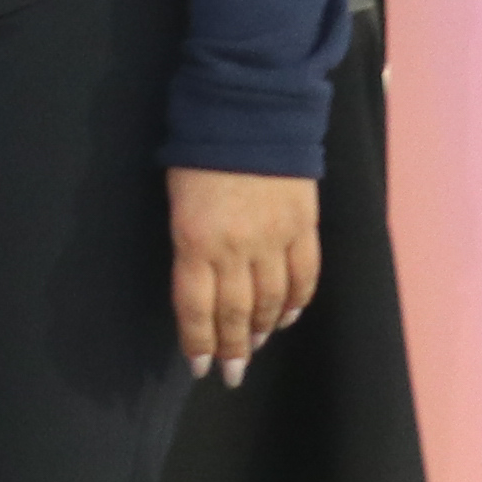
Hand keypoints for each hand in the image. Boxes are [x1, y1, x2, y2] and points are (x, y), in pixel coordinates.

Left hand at [170, 168, 321, 386]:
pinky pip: (304, 275)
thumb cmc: (199, 149)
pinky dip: (297, 301)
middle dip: (233, 348)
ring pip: (271, 299)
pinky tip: (287, 315)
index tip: (200, 368)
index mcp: (194, 239)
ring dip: (263, 327)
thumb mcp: (176, 197)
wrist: (248, 108)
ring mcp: (274, 238)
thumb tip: (199, 283)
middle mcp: (236, 248)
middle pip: (236, 311)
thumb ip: (189, 244)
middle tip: (232, 373)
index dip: (199, 342)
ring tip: (255, 345)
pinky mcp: (303, 226)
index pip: (196, 307)